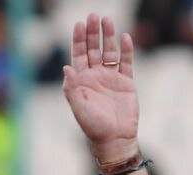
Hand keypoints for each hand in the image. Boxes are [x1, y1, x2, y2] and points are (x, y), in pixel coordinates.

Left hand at [64, 14, 138, 162]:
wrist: (115, 140)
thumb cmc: (94, 126)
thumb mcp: (79, 107)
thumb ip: (72, 87)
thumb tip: (66, 67)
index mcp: (82, 80)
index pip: (79, 54)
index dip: (78, 39)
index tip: (80, 24)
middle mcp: (95, 76)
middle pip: (93, 49)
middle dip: (93, 33)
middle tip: (94, 16)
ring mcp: (111, 78)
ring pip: (109, 52)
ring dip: (108, 37)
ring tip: (108, 21)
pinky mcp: (126, 83)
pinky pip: (126, 63)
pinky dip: (126, 50)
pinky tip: (125, 37)